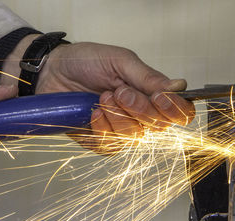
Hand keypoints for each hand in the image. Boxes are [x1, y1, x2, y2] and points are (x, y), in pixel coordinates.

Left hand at [35, 42, 194, 136]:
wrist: (53, 71)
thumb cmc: (87, 62)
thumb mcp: (120, 61)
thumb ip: (149, 77)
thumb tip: (179, 87)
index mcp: (152, 95)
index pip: (180, 113)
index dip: (175, 109)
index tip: (159, 97)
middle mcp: (142, 116)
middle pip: (158, 127)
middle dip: (138, 108)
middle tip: (119, 90)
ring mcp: (122, 131)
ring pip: (134, 137)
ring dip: (117, 115)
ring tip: (102, 97)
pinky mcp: (103, 142)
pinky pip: (110, 144)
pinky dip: (101, 127)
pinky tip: (92, 112)